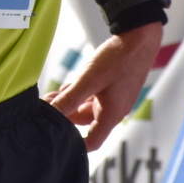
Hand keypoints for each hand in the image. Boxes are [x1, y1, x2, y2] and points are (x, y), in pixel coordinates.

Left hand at [47, 21, 163, 149]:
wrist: (139, 37)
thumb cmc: (119, 58)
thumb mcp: (89, 79)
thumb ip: (69, 97)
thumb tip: (50, 113)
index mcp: (112, 114)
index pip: (93, 142)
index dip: (75, 145)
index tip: (56, 140)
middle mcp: (114, 110)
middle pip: (84, 122)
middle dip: (64, 115)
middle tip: (44, 107)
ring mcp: (114, 98)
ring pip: (86, 107)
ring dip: (69, 103)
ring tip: (50, 96)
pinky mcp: (112, 88)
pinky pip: (92, 96)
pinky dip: (79, 93)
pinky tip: (66, 87)